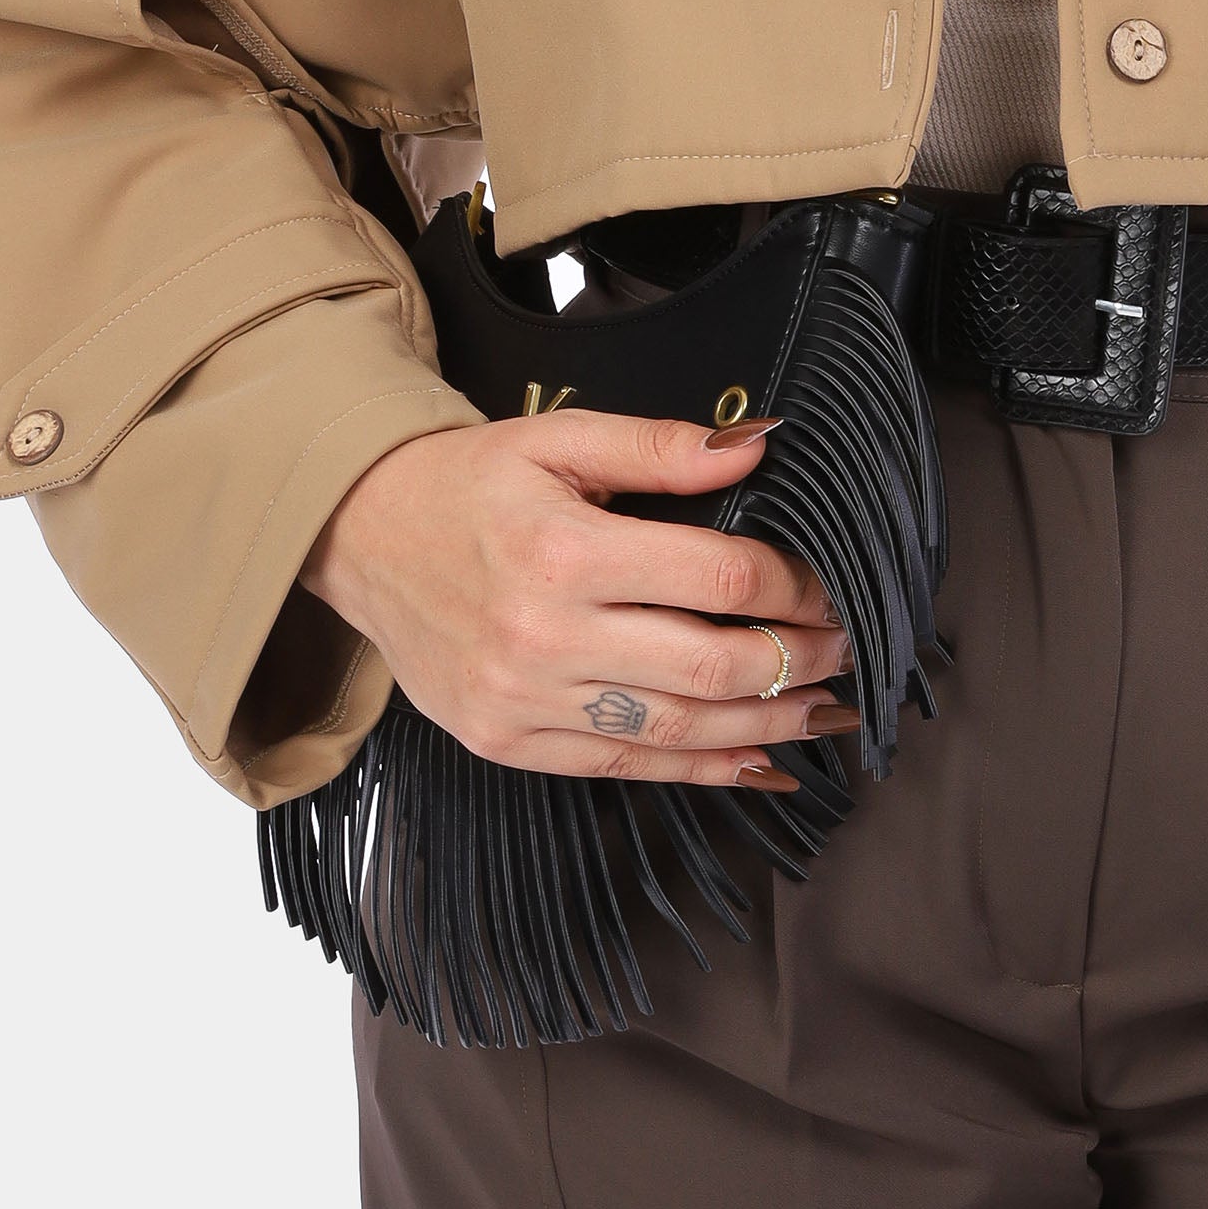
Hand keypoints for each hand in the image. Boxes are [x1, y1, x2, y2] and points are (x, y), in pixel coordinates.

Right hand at [300, 409, 859, 787]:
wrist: (360, 536)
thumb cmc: (471, 483)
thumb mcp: (562, 439)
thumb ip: (662, 447)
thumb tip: (759, 443)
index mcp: (565, 551)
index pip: (718, 580)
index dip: (793, 587)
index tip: (829, 586)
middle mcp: (544, 636)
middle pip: (709, 667)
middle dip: (797, 662)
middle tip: (847, 650)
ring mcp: (523, 700)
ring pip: (677, 732)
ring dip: (766, 726)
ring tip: (823, 709)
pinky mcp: (507, 742)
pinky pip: (624, 768)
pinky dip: (701, 770)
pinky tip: (757, 761)